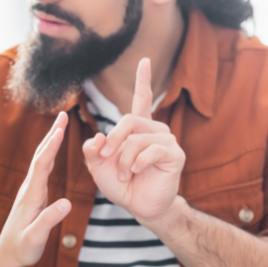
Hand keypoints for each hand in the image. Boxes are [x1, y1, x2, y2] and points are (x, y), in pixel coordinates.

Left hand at [0, 112, 71, 266]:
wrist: (8, 254)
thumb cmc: (23, 248)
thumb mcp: (37, 237)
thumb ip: (49, 220)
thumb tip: (67, 203)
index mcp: (32, 195)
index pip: (42, 165)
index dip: (52, 146)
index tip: (61, 129)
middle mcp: (29, 188)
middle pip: (41, 156)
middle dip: (52, 135)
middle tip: (63, 115)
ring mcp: (30, 190)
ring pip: (41, 160)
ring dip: (51, 141)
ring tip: (61, 125)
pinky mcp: (32, 194)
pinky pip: (42, 168)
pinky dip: (49, 153)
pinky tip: (53, 149)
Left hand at [82, 58, 184, 227]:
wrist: (139, 206)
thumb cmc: (120, 184)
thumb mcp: (98, 164)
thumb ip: (93, 148)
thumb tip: (97, 136)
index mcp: (137, 129)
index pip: (142, 98)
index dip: (143, 79)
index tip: (145, 60)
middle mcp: (155, 130)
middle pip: (129, 120)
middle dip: (113, 140)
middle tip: (107, 157)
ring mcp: (167, 141)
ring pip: (137, 139)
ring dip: (124, 159)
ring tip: (125, 174)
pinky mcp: (175, 155)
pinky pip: (150, 150)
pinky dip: (137, 164)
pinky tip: (137, 173)